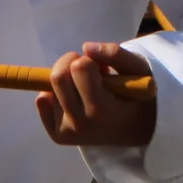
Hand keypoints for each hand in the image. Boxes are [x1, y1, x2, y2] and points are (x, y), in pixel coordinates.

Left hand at [36, 42, 157, 147]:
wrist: (140, 130)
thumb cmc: (139, 97)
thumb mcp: (139, 69)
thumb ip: (116, 54)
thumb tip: (85, 47)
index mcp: (102, 110)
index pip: (80, 68)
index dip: (90, 61)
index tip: (102, 69)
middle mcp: (81, 124)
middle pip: (58, 77)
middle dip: (72, 64)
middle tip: (89, 72)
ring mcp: (68, 132)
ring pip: (48, 88)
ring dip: (66, 80)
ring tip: (86, 88)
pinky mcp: (58, 135)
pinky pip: (42, 103)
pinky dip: (53, 93)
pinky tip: (72, 97)